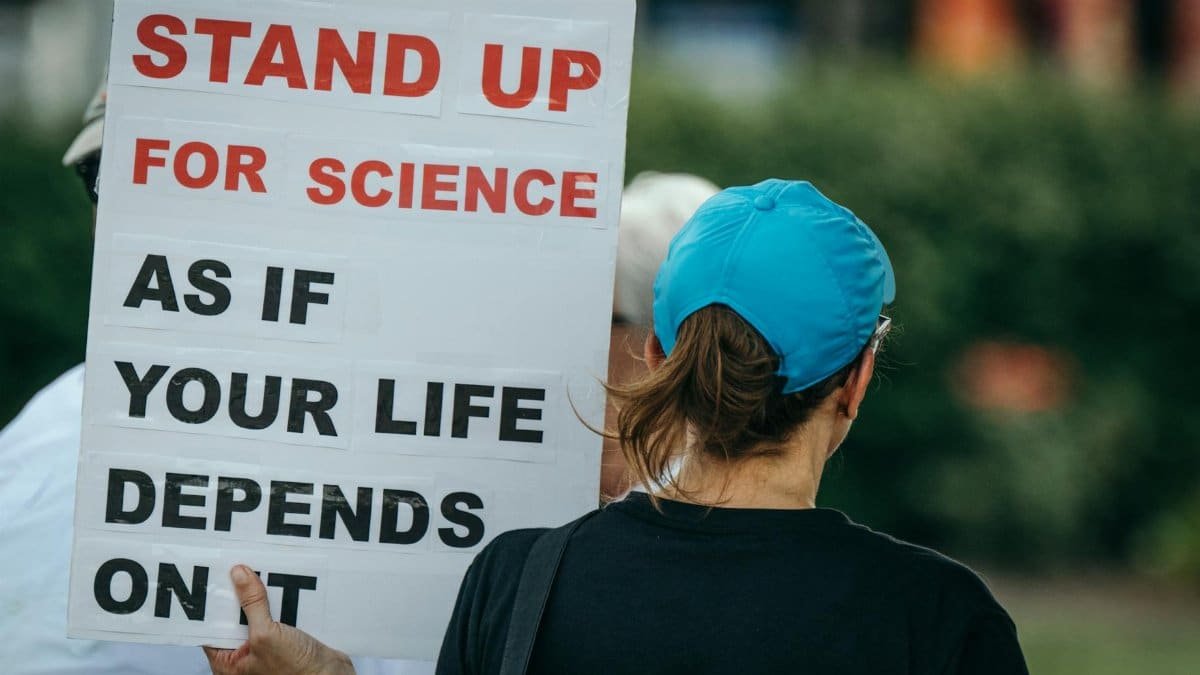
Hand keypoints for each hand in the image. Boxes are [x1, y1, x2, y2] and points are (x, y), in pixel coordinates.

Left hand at [203, 565, 354, 674]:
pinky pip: (278, 616)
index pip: (213, 627)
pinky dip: (282, 604)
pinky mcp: (285, 640)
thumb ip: (251, 605)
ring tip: (268, 582)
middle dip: (243, 597)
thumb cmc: (296, 673)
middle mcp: (245, 656)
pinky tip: (287, 595)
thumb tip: (239, 578)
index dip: (217, 603)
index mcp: (230, 663)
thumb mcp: (266, 635)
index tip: (221, 579)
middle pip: (237, 617)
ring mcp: (266, 648)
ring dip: (265, 599)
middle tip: (246, 574)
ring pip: (259, 614)